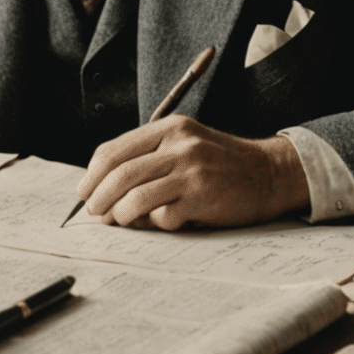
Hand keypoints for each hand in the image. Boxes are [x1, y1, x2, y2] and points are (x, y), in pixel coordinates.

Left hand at [73, 116, 309, 230]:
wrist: (270, 174)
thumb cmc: (221, 164)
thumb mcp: (185, 146)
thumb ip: (149, 159)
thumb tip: (104, 188)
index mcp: (169, 129)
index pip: (114, 150)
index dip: (92, 175)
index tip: (84, 192)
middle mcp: (179, 145)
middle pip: (120, 174)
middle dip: (99, 198)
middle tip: (95, 213)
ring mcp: (191, 171)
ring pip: (134, 198)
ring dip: (121, 215)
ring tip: (122, 221)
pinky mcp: (203, 197)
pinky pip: (163, 217)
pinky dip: (158, 224)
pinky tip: (169, 220)